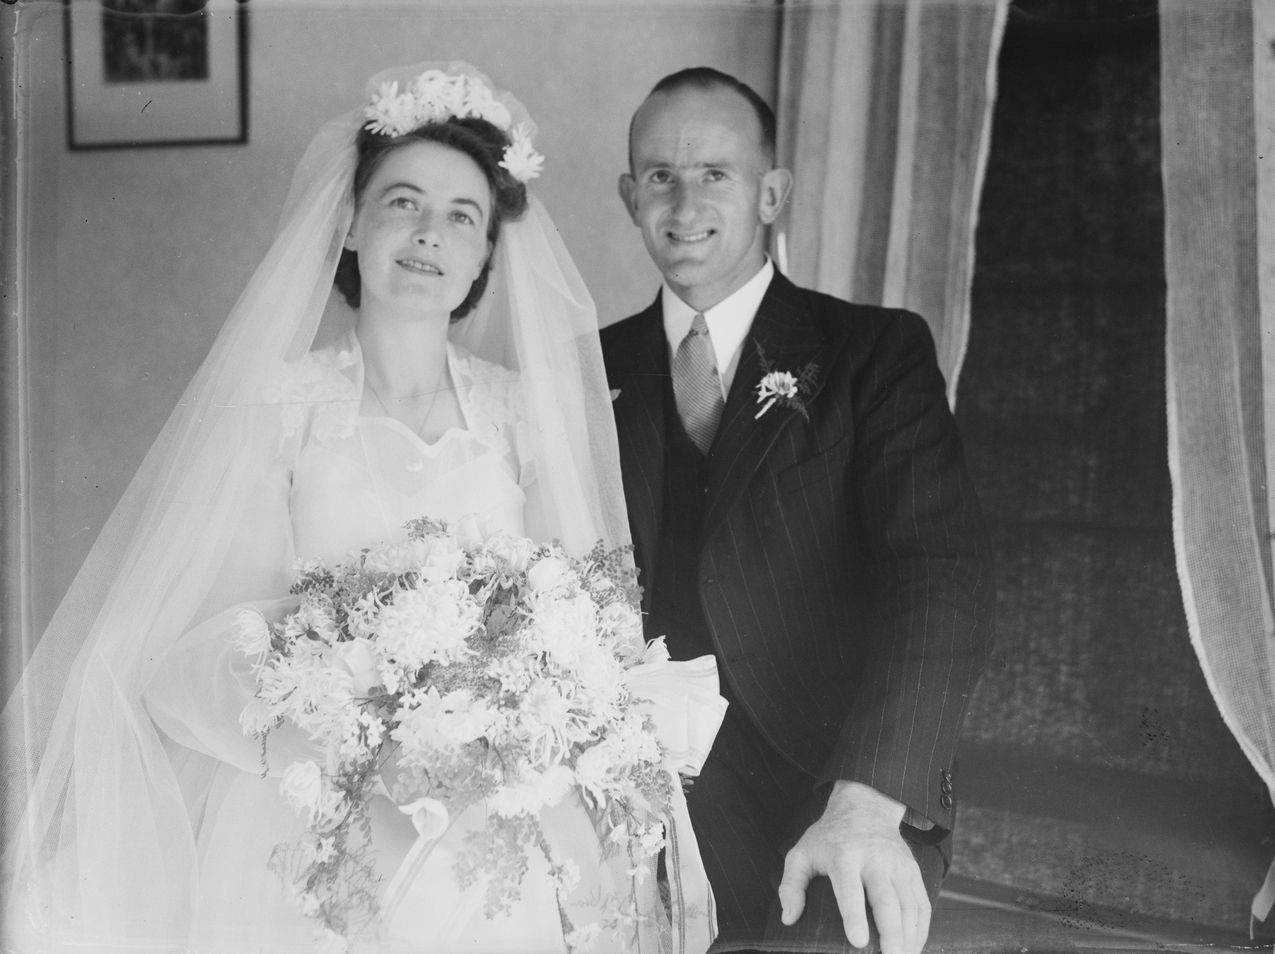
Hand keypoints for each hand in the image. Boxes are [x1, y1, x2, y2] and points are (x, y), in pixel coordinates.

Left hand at [777, 781, 930, 953]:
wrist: (865, 807)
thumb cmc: (828, 837)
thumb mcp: (801, 853)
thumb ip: (791, 885)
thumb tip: (789, 918)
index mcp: (844, 855)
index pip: (850, 889)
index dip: (854, 916)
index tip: (858, 941)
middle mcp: (875, 860)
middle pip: (887, 902)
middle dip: (891, 935)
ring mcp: (898, 865)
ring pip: (909, 905)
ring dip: (908, 937)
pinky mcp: (913, 871)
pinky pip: (922, 904)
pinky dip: (920, 929)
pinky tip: (913, 947)